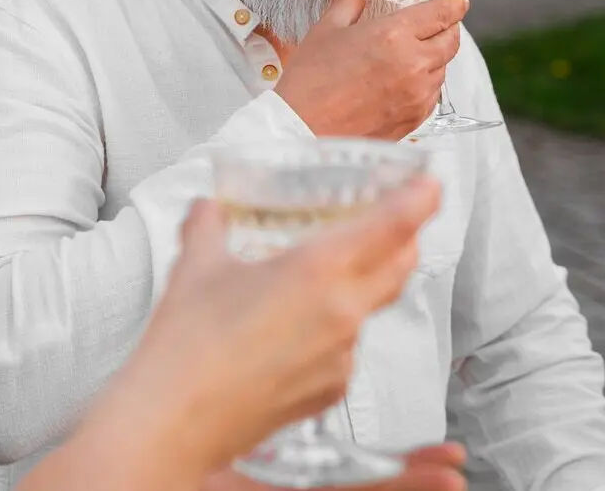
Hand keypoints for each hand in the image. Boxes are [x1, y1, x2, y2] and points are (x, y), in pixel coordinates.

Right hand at [84, 176, 441, 486]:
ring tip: (323, 277)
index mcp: (318, 270)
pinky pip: (347, 349)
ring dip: (363, 285)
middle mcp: (342, 313)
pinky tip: (296, 327)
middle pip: (401, 266)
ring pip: (371, 308)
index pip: (394, 225)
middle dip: (406, 238)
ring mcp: (340, 357)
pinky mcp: (329, 391)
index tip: (430, 183)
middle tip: (393, 219)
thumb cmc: (187, 348)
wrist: (175, 421)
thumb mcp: (196, 265)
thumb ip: (208, 224)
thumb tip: (209, 209)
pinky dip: (335, 330)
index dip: (421, 198)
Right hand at [275, 0, 467, 139]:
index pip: (441, 14)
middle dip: (448, 28)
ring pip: (443, 69)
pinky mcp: (414, 119)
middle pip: (451, 41)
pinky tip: (404, 80)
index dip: (453, 4)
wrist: (302, 130)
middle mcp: (414, 64)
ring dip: (435, 57)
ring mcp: (417, 95)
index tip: (457, 1)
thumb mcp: (326, 31)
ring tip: (415, 53)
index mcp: (394, 36)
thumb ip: (347, 2)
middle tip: (438, 23)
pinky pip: (432, 94)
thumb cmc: (309, 80)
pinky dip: (426, 83)